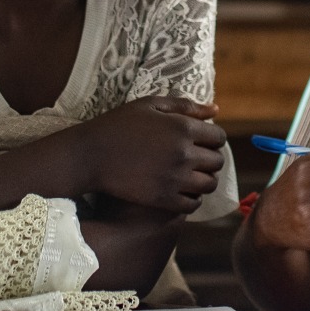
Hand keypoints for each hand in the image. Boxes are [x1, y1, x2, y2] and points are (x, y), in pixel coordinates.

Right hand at [72, 96, 226, 213]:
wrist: (90, 155)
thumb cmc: (119, 125)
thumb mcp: (150, 105)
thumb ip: (186, 106)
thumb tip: (216, 110)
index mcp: (183, 127)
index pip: (219, 137)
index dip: (212, 139)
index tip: (200, 141)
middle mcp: (184, 153)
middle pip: (217, 161)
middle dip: (209, 159)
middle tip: (194, 159)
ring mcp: (175, 178)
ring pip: (209, 184)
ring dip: (204, 179)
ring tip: (189, 175)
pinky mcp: (163, 199)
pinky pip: (193, 204)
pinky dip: (191, 199)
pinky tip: (180, 190)